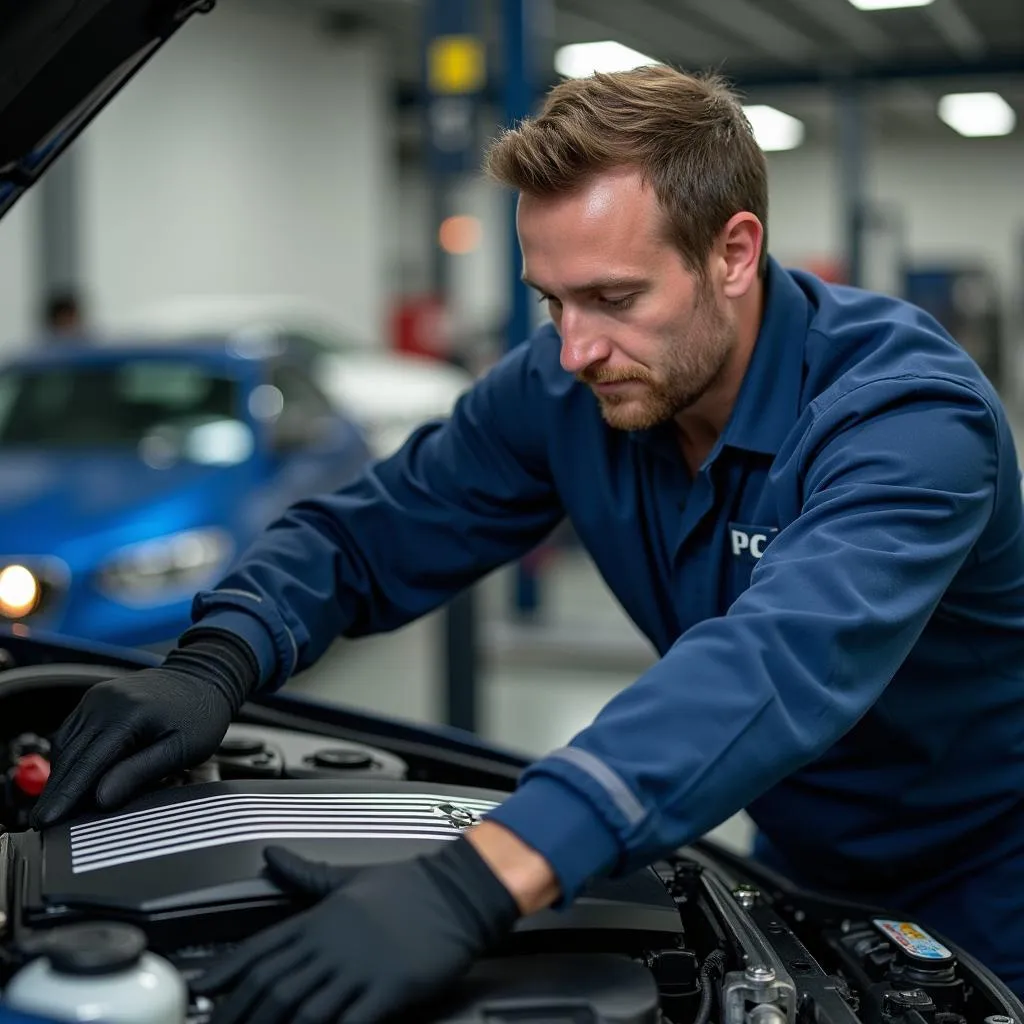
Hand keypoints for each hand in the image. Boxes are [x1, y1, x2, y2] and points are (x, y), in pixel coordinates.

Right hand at [31, 633, 257, 828]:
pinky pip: (74, 731)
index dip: (66, 796)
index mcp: (129, 715)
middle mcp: (106, 702)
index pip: (88, 764)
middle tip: (44, 822)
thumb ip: (141, 772)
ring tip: (58, 805)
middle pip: (71, 755)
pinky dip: (71, 755)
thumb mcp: (182, 749)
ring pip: (67, 743)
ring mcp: (99, 697)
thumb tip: (101, 799)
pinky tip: (73, 776)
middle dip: (56, 791)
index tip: (47, 821)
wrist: (204, 676)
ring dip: (61, 774)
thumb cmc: (200, 715)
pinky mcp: (97, 697)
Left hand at [193, 838, 520, 1023]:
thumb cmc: (407, 886)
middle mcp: (331, 942)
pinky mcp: (388, 989)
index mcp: (319, 916)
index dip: (227, 975)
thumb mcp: (349, 878)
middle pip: (273, 986)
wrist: (458, 890)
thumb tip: (271, 856)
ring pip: (302, 1009)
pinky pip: (349, 1022)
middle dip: (241, 1013)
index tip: (203, 994)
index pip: (260, 950)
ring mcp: (359, 967)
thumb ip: (305, 874)